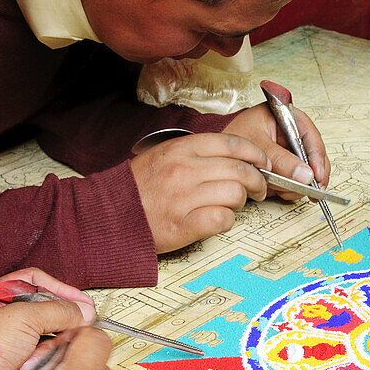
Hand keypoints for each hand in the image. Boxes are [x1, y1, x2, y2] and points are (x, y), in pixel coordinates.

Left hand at [0, 269, 95, 369]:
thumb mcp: (21, 317)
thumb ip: (58, 310)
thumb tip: (83, 312)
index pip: (38, 282)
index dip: (61, 289)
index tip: (82, 302)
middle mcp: (7, 320)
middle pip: (49, 312)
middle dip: (61, 322)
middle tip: (78, 328)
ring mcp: (15, 345)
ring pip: (52, 338)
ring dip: (50, 346)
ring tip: (43, 354)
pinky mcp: (22, 368)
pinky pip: (47, 360)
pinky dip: (45, 363)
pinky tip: (34, 369)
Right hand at [130, 132, 269, 253]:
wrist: (106, 215)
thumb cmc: (137, 187)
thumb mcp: (163, 155)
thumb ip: (196, 152)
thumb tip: (233, 155)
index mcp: (181, 149)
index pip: (232, 143)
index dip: (255, 153)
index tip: (262, 162)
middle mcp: (184, 170)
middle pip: (240, 169)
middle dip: (257, 180)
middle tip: (258, 188)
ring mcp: (183, 198)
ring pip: (235, 194)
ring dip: (241, 201)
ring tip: (234, 205)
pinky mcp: (183, 225)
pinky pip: (222, 219)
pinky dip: (227, 220)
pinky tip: (219, 220)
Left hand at [223, 103, 331, 199]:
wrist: (216, 153)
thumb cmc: (231, 137)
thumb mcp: (256, 145)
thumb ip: (281, 160)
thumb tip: (305, 175)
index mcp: (287, 119)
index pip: (311, 137)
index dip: (317, 158)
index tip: (317, 176)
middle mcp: (291, 136)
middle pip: (312, 159)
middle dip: (305, 176)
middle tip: (300, 189)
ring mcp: (288, 154)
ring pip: (304, 174)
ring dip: (291, 184)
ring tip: (273, 184)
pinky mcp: (283, 169)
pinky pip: (293, 183)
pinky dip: (284, 189)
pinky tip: (273, 188)